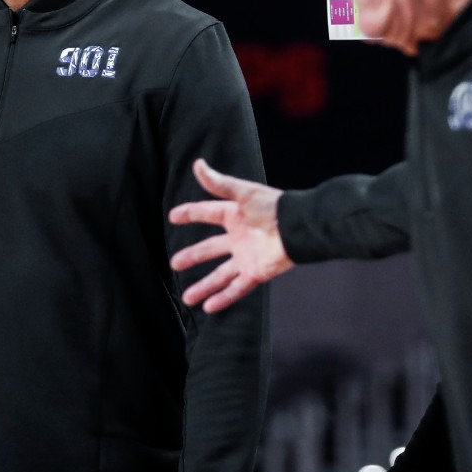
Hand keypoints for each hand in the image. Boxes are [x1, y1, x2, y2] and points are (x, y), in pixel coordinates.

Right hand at [169, 158, 294, 312]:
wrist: (298, 227)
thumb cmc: (274, 207)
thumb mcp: (243, 193)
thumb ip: (219, 183)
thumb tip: (197, 164)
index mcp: (235, 215)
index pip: (208, 214)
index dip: (190, 214)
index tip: (173, 217)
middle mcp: (239, 238)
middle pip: (210, 249)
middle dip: (192, 256)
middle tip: (174, 263)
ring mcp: (246, 257)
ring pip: (221, 275)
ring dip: (204, 286)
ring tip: (187, 298)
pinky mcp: (256, 272)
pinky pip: (237, 288)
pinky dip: (223, 298)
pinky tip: (209, 307)